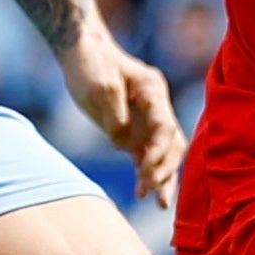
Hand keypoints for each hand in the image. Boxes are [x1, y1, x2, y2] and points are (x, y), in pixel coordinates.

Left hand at [63, 38, 186, 205]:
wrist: (81, 50)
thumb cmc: (90, 64)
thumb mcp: (99, 87)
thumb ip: (114, 116)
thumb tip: (124, 144)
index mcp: (153, 92)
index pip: (166, 127)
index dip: (159, 151)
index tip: (145, 169)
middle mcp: (156, 107)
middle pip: (173, 144)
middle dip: (164, 169)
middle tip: (149, 190)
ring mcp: (147, 120)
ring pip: (165, 154)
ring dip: (163, 178)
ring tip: (161, 204)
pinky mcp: (133, 131)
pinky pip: (147, 157)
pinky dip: (148, 175)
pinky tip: (145, 194)